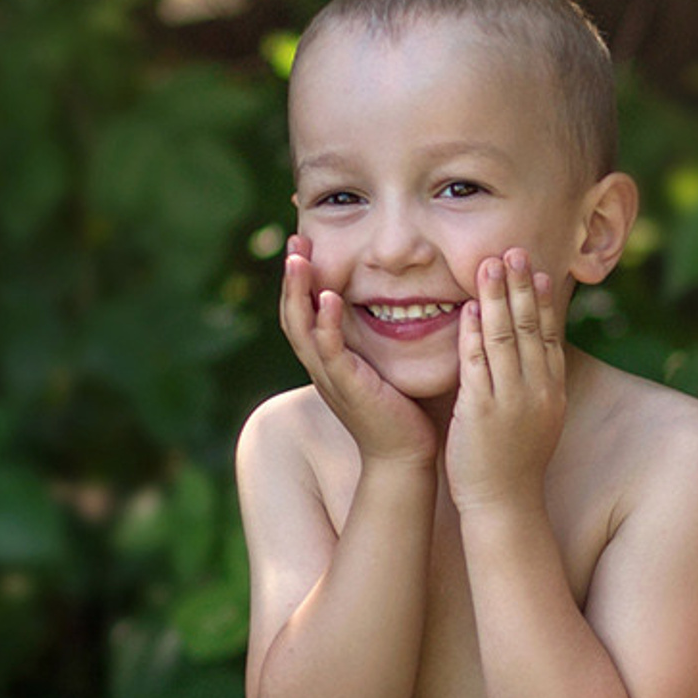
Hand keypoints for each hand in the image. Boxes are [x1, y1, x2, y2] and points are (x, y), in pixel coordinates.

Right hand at [279, 234, 436, 468]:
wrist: (406, 457)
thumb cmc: (402, 413)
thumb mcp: (383, 370)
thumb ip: (380, 342)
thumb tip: (401, 307)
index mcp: (329, 361)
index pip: (304, 314)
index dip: (300, 282)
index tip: (304, 248)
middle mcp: (322, 367)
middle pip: (292, 315)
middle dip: (292, 277)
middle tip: (294, 241)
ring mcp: (331, 378)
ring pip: (302, 329)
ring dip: (298, 292)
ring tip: (299, 258)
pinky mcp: (348, 388)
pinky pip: (330, 351)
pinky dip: (326, 324)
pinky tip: (328, 299)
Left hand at [446, 248, 566, 512]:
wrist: (505, 504)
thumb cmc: (514, 465)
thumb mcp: (535, 420)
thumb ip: (531, 386)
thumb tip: (527, 356)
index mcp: (552, 391)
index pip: (549, 336)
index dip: (542, 301)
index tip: (536, 271)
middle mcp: (538, 390)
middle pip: (530, 328)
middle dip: (521, 287)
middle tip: (513, 251)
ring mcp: (512, 399)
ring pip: (505, 338)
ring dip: (497, 298)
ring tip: (490, 264)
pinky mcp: (483, 410)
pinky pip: (478, 363)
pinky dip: (474, 333)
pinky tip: (469, 308)